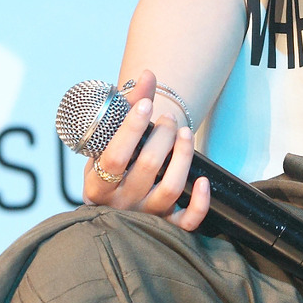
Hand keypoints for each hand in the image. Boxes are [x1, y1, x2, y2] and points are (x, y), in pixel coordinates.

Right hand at [82, 69, 210, 230]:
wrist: (113, 202)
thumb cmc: (111, 166)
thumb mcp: (107, 142)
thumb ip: (127, 108)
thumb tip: (148, 75)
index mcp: (98, 184)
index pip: (115, 156)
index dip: (132, 128)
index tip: (146, 104)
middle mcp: (120, 203)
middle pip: (148, 167)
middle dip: (164, 135)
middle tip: (168, 119)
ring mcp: (144, 217)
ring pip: (171, 189)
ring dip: (183, 156)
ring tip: (185, 133)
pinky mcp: (164, 227)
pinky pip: (186, 221)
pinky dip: (200, 202)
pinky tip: (204, 180)